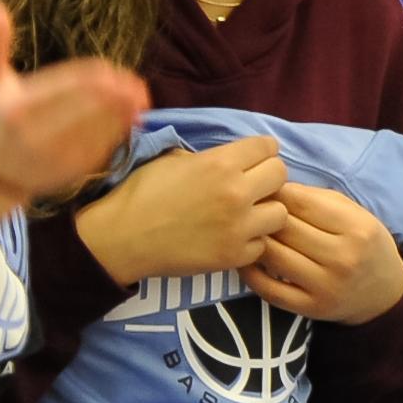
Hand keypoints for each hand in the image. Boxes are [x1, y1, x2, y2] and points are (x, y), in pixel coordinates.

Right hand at [0, 1, 148, 199]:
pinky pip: (101, 147)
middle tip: (136, 83)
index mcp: (18, 108)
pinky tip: (131, 117)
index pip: (66, 85)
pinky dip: (119, 131)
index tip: (112, 69)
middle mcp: (36, 134)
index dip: (95, 77)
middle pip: (88, 107)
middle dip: (116, 93)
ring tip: (140, 97)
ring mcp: (55, 155)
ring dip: (124, 112)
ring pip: (100, 128)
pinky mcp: (70, 170)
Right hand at [75, 134, 287, 282]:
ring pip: (280, 213)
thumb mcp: (173, 159)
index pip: (268, 147)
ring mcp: (239, 227)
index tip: (251, 160)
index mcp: (221, 163)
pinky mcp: (234, 256)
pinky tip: (231, 238)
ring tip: (245, 215)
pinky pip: (262, 244)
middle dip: (267, 178)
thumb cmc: (140, 193)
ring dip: (265, 212)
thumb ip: (210, 158)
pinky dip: (250, 241)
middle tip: (250, 186)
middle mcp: (237, 193)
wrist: (121, 238)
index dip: (260, 152)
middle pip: (281, 175)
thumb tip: (231, 160)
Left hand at [244, 184, 402, 322]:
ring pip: (273, 255)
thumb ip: (315, 198)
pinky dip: (250, 272)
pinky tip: (247, 259)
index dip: (276, 191)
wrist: (383, 292)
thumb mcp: (354, 213)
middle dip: (261, 214)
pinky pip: (268, 289)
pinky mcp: (310, 308)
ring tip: (246, 231)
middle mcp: (343, 258)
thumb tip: (272, 189)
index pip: (301, 202)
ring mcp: (325, 286)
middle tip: (248, 209)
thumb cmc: (363, 243)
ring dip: (254, 240)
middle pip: (284, 228)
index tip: (265, 190)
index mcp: (356, 228)